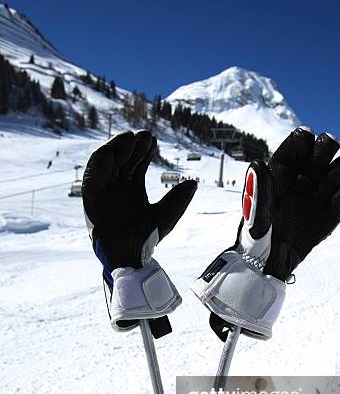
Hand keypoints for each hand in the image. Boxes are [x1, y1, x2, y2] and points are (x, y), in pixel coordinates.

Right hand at [82, 130, 196, 273]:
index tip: (153, 140)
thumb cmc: (145, 240)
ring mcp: (105, 192)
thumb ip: (177, 200)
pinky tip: (111, 152)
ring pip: (108, 164)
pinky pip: (93, 176)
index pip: (138, 165)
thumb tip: (194, 183)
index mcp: (133, 191)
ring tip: (129, 138)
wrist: (128, 256)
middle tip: (145, 136)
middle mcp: (118, 189)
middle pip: (124, 161)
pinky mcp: (92, 197)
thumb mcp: (165, 217)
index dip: (145, 152)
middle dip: (133, 147)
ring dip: (117, 149)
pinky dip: (100, 162)